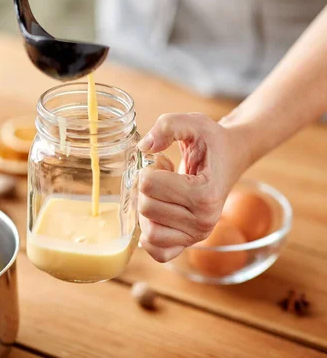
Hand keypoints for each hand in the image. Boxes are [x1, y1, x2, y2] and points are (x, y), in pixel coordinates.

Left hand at [137, 113, 249, 261]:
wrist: (231, 157)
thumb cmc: (211, 142)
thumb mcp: (193, 123)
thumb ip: (167, 125)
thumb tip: (144, 147)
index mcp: (205, 193)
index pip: (148, 184)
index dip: (148, 168)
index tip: (163, 162)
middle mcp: (204, 220)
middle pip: (145, 207)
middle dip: (145, 187)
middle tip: (163, 177)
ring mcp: (197, 235)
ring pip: (147, 232)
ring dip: (146, 209)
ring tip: (162, 195)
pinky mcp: (188, 243)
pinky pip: (158, 252)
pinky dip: (149, 237)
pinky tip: (156, 216)